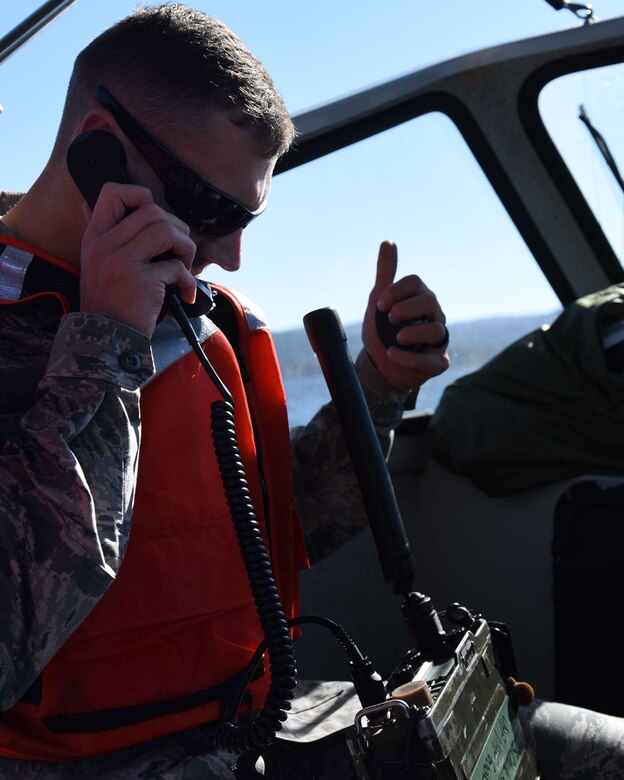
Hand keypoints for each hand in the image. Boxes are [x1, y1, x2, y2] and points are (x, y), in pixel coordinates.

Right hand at [79, 182, 196, 336]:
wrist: (106, 341)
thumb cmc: (109, 303)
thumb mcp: (94, 264)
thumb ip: (101, 236)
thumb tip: (90, 202)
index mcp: (95, 237)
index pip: (113, 192)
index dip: (141, 196)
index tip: (156, 218)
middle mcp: (105, 245)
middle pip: (152, 211)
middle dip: (177, 228)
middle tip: (180, 251)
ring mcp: (122, 262)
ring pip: (167, 230)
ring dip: (186, 248)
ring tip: (184, 268)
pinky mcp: (142, 281)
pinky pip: (176, 267)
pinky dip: (188, 281)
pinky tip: (184, 294)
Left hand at [362, 240, 449, 390]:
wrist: (379, 365)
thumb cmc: (382, 331)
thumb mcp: (379, 301)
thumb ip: (385, 274)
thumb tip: (388, 241)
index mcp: (419, 298)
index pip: (415, 283)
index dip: (397, 291)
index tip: (380, 305)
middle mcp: (434, 316)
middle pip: (429, 301)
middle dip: (406, 308)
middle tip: (389, 318)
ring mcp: (438, 340)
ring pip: (436, 330)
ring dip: (412, 332)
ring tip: (395, 339)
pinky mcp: (438, 362)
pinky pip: (432, 360)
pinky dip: (410, 358)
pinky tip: (392, 354)